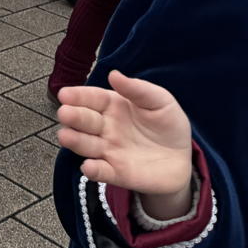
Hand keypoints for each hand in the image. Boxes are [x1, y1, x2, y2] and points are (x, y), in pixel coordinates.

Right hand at [57, 69, 192, 196]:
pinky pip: (101, 172)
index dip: (78, 96)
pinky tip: (88, 166)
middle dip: (73, 117)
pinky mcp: (116, 173)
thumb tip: (113, 74)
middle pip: (85, 120)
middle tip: (64, 113)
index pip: (92, 98)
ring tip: (65, 136)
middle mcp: (105, 128)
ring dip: (75, 141)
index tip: (65, 94)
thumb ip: (138, 89)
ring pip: (86, 145)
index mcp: (113, 106)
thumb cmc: (168, 125)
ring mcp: (109, 151)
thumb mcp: (160, 101)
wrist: (183, 159)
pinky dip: (93, 170)